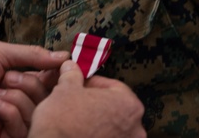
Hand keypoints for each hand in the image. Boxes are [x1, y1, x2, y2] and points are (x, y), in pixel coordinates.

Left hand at [0, 41, 68, 137]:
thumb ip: (33, 56)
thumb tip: (64, 57)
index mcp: (18, 81)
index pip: (49, 81)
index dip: (55, 75)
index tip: (63, 67)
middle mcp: (16, 101)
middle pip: (46, 100)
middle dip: (30, 85)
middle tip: (7, 77)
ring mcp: (8, 121)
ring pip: (35, 116)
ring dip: (18, 99)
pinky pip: (20, 130)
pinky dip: (10, 112)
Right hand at [29, 59, 145, 137]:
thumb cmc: (63, 122)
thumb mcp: (65, 90)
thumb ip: (72, 75)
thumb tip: (71, 68)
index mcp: (128, 105)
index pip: (113, 86)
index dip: (92, 84)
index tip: (80, 85)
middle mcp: (135, 128)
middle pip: (114, 108)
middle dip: (96, 104)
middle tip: (78, 102)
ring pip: (111, 127)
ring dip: (97, 122)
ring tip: (77, 120)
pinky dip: (96, 136)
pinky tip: (79, 133)